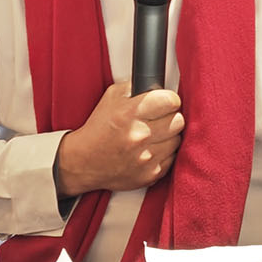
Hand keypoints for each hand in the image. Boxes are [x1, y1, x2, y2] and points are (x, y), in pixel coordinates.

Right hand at [55, 80, 183, 196]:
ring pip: (177, 140)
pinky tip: (150, 150)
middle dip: (170, 117)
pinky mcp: (150, 174)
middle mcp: (139, 135)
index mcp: (130, 113)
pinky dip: (163, 154)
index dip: (169, 99)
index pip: (171, 100)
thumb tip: (157, 86)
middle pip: (178, 121)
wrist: (83, 161)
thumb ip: (136, 87)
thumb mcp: (111, 98)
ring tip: (153, 136)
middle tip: (160, 119)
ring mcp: (146, 157)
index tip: (166, 102)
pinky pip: (171, 158)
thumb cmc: (98, 128)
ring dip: (168, 137)